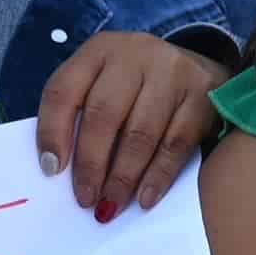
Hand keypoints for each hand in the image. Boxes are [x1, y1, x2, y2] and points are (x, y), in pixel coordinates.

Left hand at [35, 32, 225, 220]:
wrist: (199, 68)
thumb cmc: (138, 86)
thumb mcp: (103, 83)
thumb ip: (79, 114)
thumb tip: (58, 169)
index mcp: (99, 50)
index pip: (64, 91)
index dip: (52, 133)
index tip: (51, 171)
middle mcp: (136, 53)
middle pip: (104, 114)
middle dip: (91, 163)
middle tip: (86, 199)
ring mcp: (174, 71)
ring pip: (141, 132)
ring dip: (123, 176)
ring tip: (111, 204)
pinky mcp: (204, 93)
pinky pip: (177, 143)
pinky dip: (159, 175)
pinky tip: (145, 198)